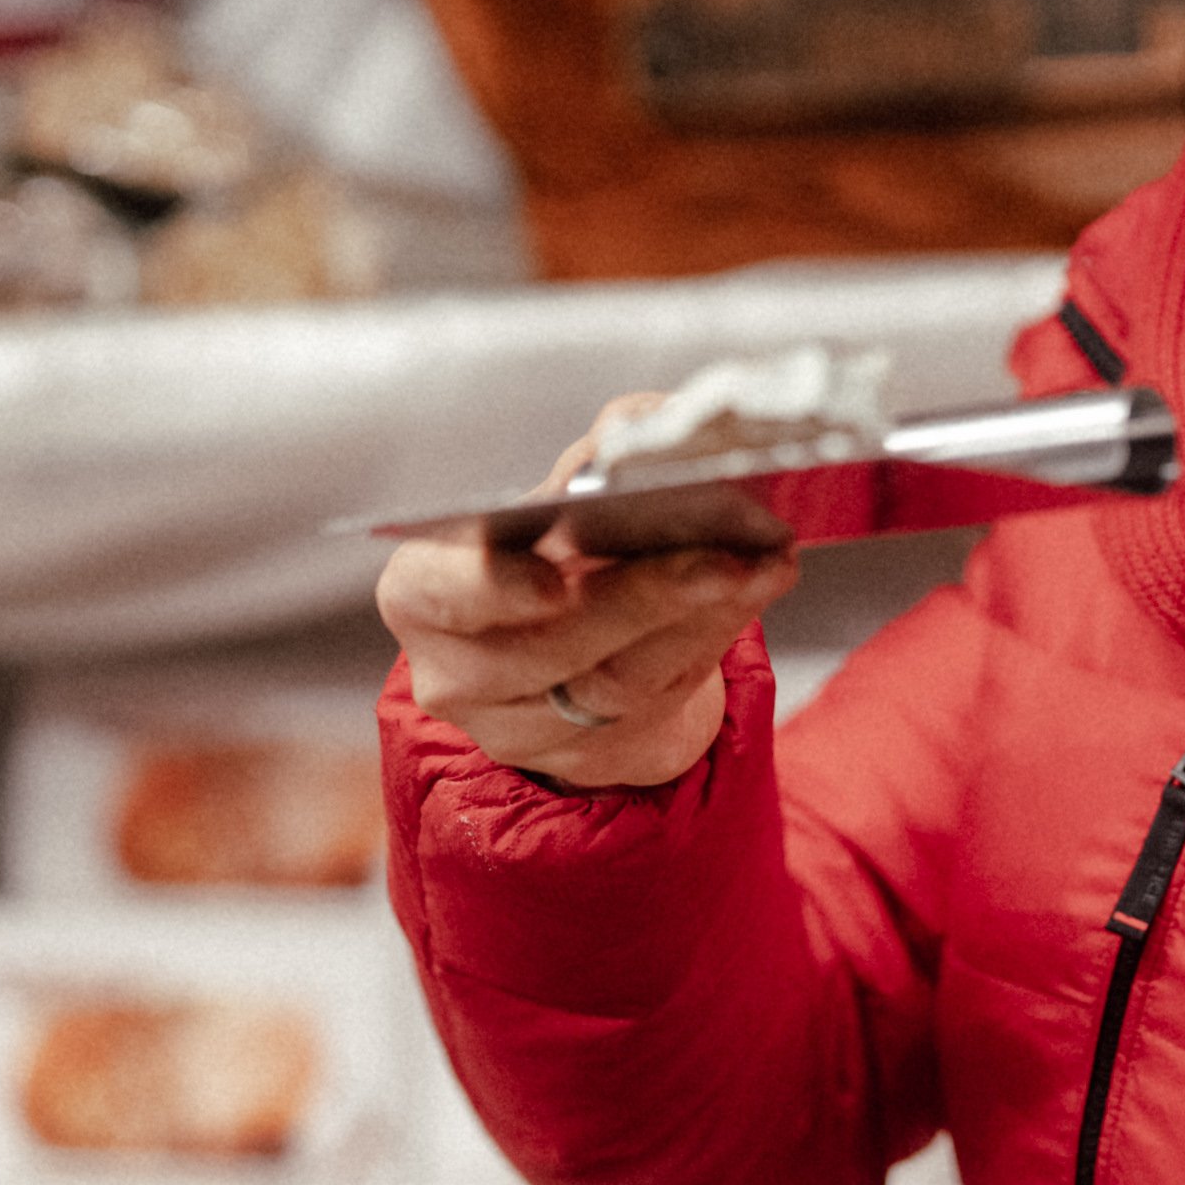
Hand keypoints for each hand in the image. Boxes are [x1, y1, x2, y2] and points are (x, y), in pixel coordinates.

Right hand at [375, 397, 800, 788]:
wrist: (580, 641)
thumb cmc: (556, 551)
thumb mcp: (560, 496)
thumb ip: (591, 461)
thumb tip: (636, 428)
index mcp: (425, 589)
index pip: (441, 591)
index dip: (492, 587)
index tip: (551, 583)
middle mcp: (460, 673)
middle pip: (550, 647)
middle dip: (644, 598)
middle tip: (719, 558)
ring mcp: (520, 728)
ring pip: (616, 684)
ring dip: (700, 618)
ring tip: (759, 568)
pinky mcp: (588, 756)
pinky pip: (661, 701)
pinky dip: (715, 637)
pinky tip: (756, 590)